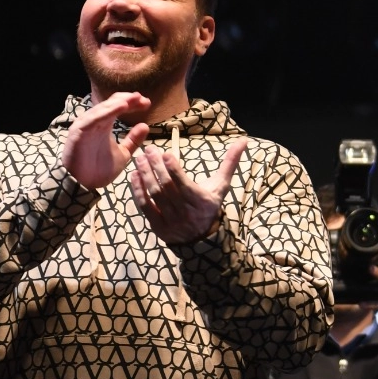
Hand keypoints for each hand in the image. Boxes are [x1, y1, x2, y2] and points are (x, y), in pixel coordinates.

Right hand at [60, 91, 151, 188]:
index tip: (147, 103)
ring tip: (133, 99)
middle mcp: (95, 122)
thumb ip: (133, 140)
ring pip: (102, 109)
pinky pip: (92, 119)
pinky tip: (119, 107)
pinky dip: (105, 112)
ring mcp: (85, 126)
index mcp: (104, 124)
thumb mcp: (123, 154)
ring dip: (117, 103)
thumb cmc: (99, 169)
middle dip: (127, 99)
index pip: (118, 106)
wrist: (83, 185)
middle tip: (142, 98)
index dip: (132, 103)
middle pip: (111, 104)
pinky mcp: (78, 132)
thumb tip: (145, 125)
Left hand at [128, 138, 247, 244]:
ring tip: (139, 159)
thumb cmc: (209, 205)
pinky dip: (138, 191)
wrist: (201, 238)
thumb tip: (243, 140)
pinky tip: (134, 176)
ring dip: (145, 176)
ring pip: (155, 195)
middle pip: (167, 187)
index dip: (173, 169)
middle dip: (156, 167)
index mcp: (201, 201)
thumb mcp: (221, 186)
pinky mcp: (157, 226)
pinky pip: (145, 207)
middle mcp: (185, 211)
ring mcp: (170, 220)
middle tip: (149, 150)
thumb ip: (230, 163)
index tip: (165, 154)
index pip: (184, 184)